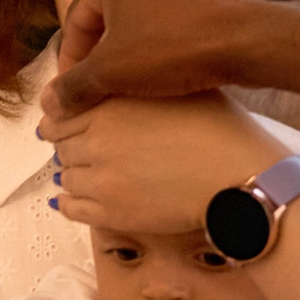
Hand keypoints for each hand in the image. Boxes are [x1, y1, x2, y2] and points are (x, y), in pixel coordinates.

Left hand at [42, 91, 284, 235]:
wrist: (238, 176)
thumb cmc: (218, 127)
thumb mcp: (173, 88)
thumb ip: (131, 86)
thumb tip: (104, 85)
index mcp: (110, 105)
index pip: (61, 113)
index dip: (64, 119)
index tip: (71, 125)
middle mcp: (97, 140)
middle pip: (61, 145)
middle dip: (72, 147)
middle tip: (89, 151)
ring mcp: (101, 180)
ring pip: (66, 177)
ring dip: (75, 174)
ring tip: (95, 175)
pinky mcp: (110, 214)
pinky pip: (72, 209)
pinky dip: (71, 203)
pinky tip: (83, 199)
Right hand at [48, 0, 265, 115]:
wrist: (249, 41)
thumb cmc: (174, 48)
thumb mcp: (112, 72)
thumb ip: (74, 86)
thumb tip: (49, 103)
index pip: (75, 22)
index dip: (69, 65)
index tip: (72, 97)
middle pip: (105, 21)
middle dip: (99, 60)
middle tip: (99, 96)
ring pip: (136, 24)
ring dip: (127, 57)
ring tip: (129, 92)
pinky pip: (166, 24)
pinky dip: (157, 49)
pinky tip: (163, 78)